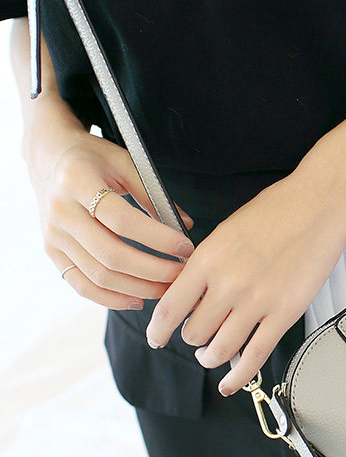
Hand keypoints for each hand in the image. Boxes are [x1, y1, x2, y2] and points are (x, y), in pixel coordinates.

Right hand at [24, 119, 195, 309]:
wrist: (48, 157)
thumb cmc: (93, 158)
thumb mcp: (123, 162)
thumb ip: (153, 193)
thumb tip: (186, 225)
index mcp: (78, 182)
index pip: (122, 220)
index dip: (157, 238)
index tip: (185, 247)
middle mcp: (60, 211)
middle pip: (111, 254)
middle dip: (153, 270)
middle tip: (182, 274)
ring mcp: (53, 235)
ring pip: (98, 275)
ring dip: (138, 288)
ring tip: (167, 289)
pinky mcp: (52, 252)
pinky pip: (81, 284)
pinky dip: (110, 298)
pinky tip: (138, 299)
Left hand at [144, 116, 345, 394]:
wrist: (319, 201)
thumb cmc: (278, 209)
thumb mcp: (227, 230)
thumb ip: (207, 265)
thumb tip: (192, 295)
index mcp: (207, 259)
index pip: (169, 308)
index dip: (158, 330)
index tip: (156, 337)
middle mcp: (227, 283)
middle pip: (194, 332)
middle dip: (194, 338)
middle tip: (200, 336)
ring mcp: (257, 301)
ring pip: (219, 350)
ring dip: (212, 357)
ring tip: (214, 354)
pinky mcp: (285, 313)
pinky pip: (254, 356)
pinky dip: (239, 376)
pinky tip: (231, 382)